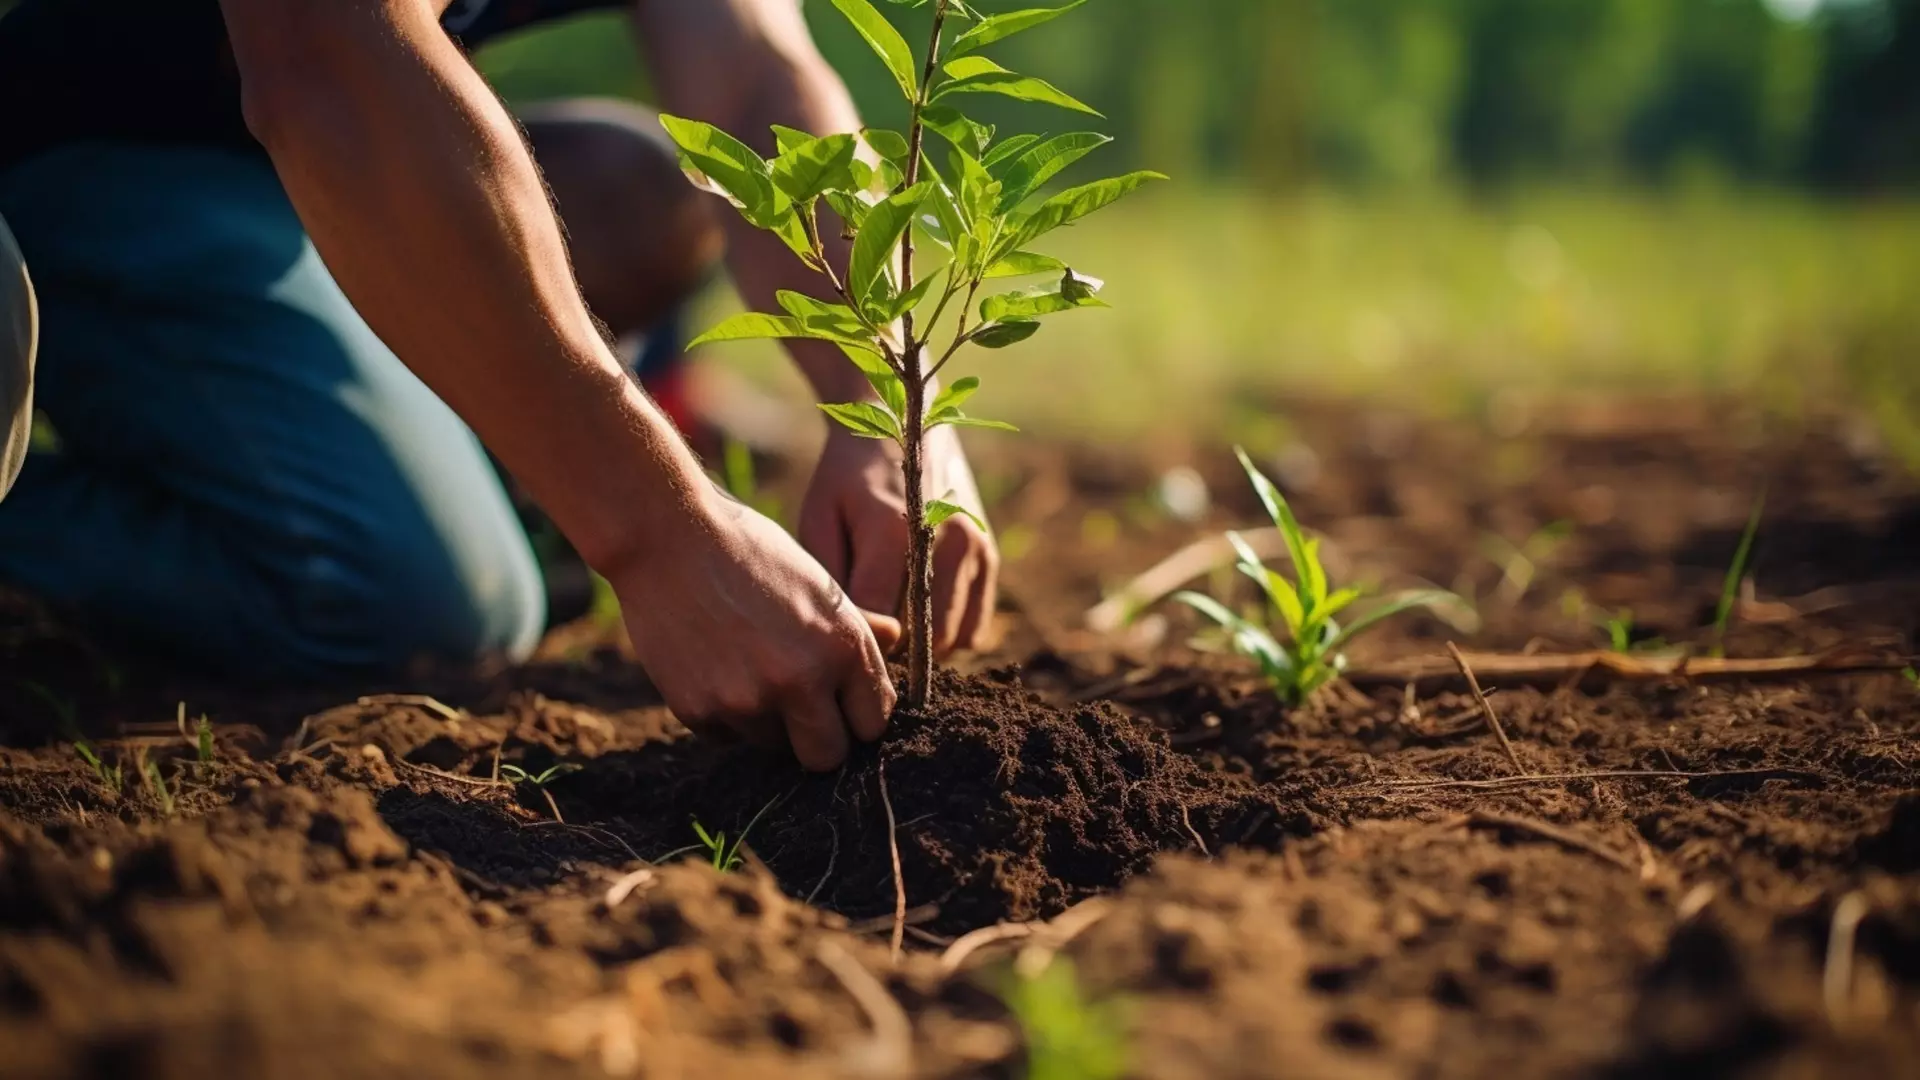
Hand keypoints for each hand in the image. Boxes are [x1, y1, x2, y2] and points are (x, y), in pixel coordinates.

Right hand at [609, 489, 900, 770]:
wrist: (666, 537)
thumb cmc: (750, 551)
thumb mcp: (816, 580)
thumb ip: (858, 623)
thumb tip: (895, 639)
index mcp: (842, 647)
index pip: (872, 722)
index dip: (857, 716)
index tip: (842, 705)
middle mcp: (801, 681)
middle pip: (828, 757)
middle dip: (819, 739)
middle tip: (800, 711)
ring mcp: (748, 701)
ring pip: (773, 746)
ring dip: (767, 721)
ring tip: (746, 666)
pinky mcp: (700, 712)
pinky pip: (726, 736)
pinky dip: (724, 713)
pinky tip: (713, 664)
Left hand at [799, 424, 999, 657]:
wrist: (901, 426)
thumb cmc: (846, 480)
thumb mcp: (819, 521)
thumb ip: (832, 582)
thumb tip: (855, 640)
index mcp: (894, 532)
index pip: (881, 625)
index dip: (858, 641)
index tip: (839, 636)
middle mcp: (946, 541)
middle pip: (920, 641)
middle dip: (890, 650)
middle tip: (864, 632)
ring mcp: (974, 548)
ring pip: (950, 640)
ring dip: (920, 646)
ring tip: (890, 620)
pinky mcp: (989, 556)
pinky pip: (973, 629)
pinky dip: (947, 633)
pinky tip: (918, 611)